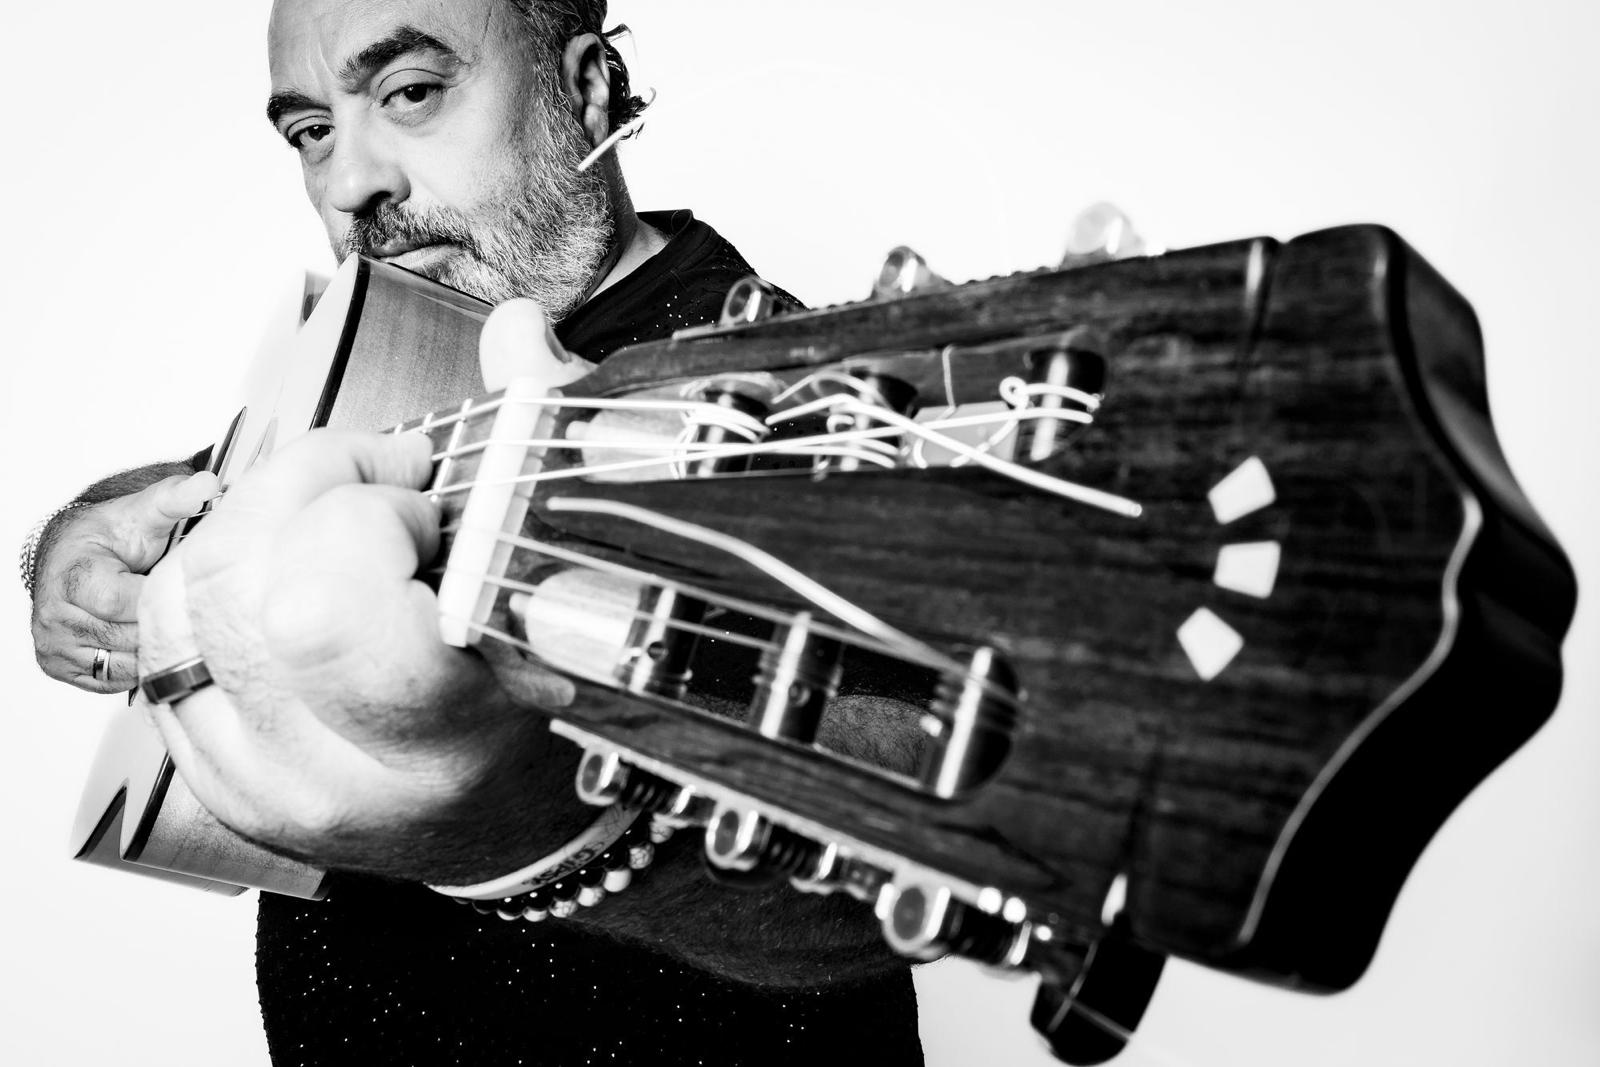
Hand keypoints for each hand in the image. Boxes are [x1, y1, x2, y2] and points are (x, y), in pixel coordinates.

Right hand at [30, 472, 216, 692]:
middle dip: (161, 624)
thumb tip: (207, 484)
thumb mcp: (142, 512)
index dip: (159, 599)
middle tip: (180, 606)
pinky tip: (144, 638)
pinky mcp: (62, 668)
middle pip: (129, 639)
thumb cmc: (108, 537)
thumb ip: (174, 498)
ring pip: (125, 666)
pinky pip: (113, 681)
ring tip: (162, 621)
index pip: (125, 604)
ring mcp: (57, 646)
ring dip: (151, 648)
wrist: (73, 555)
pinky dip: (135, 665)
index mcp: (73, 578)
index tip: (180, 588)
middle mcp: (56, 616)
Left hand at [133, 304, 597, 879]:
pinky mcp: (217, 783)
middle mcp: (343, 779)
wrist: (513, 825)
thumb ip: (542, 446)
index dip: (361, 511)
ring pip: (184, 598)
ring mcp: (266, 787)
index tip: (424, 501)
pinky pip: (161, 640)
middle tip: (385, 499)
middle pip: (241, 584)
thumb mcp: (578, 584)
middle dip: (308, 489)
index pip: (324, 608)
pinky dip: (216, 577)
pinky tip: (290, 577)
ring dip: (259, 523)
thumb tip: (516, 332)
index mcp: (450, 737)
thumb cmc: (559, 710)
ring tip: (340, 533)